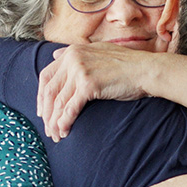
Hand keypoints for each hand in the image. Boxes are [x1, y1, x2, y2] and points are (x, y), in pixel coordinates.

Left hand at [37, 43, 154, 140]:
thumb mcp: (98, 52)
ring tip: (56, 135)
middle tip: (47, 128)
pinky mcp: (88, 85)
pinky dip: (64, 122)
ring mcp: (80, 71)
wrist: (145, 69)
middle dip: (46, 112)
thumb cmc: (126, 64)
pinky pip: (70, 108)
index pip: (46, 76)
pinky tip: (64, 131)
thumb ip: (75, 54)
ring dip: (54, 121)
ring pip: (58, 102)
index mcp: (72, 51)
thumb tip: (54, 55)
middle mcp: (72, 59)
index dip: (41, 96)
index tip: (42, 111)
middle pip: (49, 91)